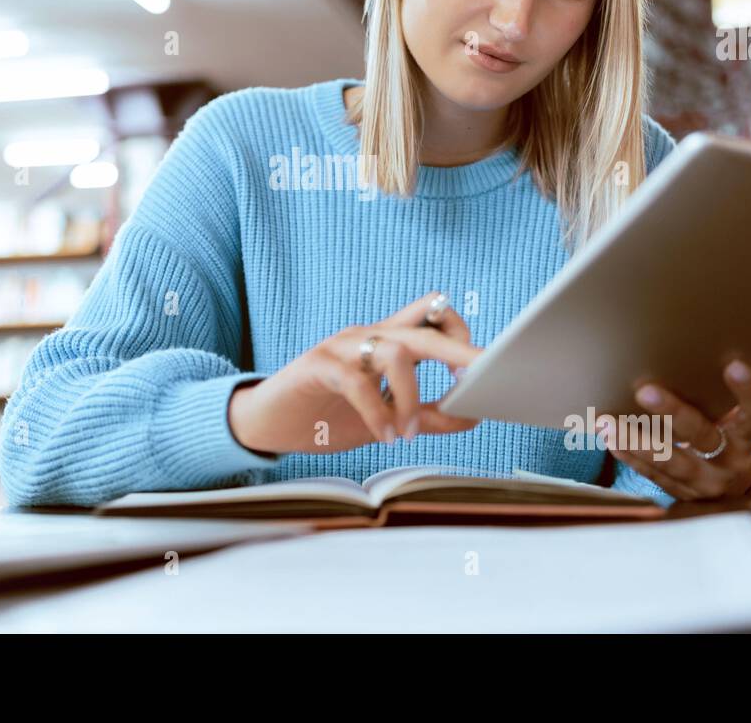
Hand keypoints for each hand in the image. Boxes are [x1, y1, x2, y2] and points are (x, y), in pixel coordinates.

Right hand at [228, 291, 483, 454]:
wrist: (268, 424)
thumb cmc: (328, 416)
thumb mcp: (387, 419)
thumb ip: (426, 416)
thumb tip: (474, 415)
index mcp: (387, 341)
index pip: (434, 316)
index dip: (461, 335)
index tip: (482, 369)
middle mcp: (368, 335)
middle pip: (424, 327)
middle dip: (458, 349)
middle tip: (482, 376)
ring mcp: (342, 346)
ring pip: (394, 351)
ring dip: (410, 396)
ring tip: (408, 432)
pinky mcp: (317, 366)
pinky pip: (356, 381)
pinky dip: (376, 412)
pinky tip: (383, 435)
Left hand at [594, 358, 750, 501]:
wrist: (737, 491)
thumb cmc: (732, 439)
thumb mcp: (738, 422)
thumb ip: (722, 399)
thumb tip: (691, 354)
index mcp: (749, 438)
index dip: (749, 391)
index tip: (734, 364)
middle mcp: (730, 462)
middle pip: (702, 436)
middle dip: (672, 413)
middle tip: (645, 391)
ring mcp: (704, 482)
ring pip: (669, 461)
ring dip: (635, 439)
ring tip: (606, 422)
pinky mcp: (681, 493)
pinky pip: (651, 473)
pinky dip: (628, 454)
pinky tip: (608, 437)